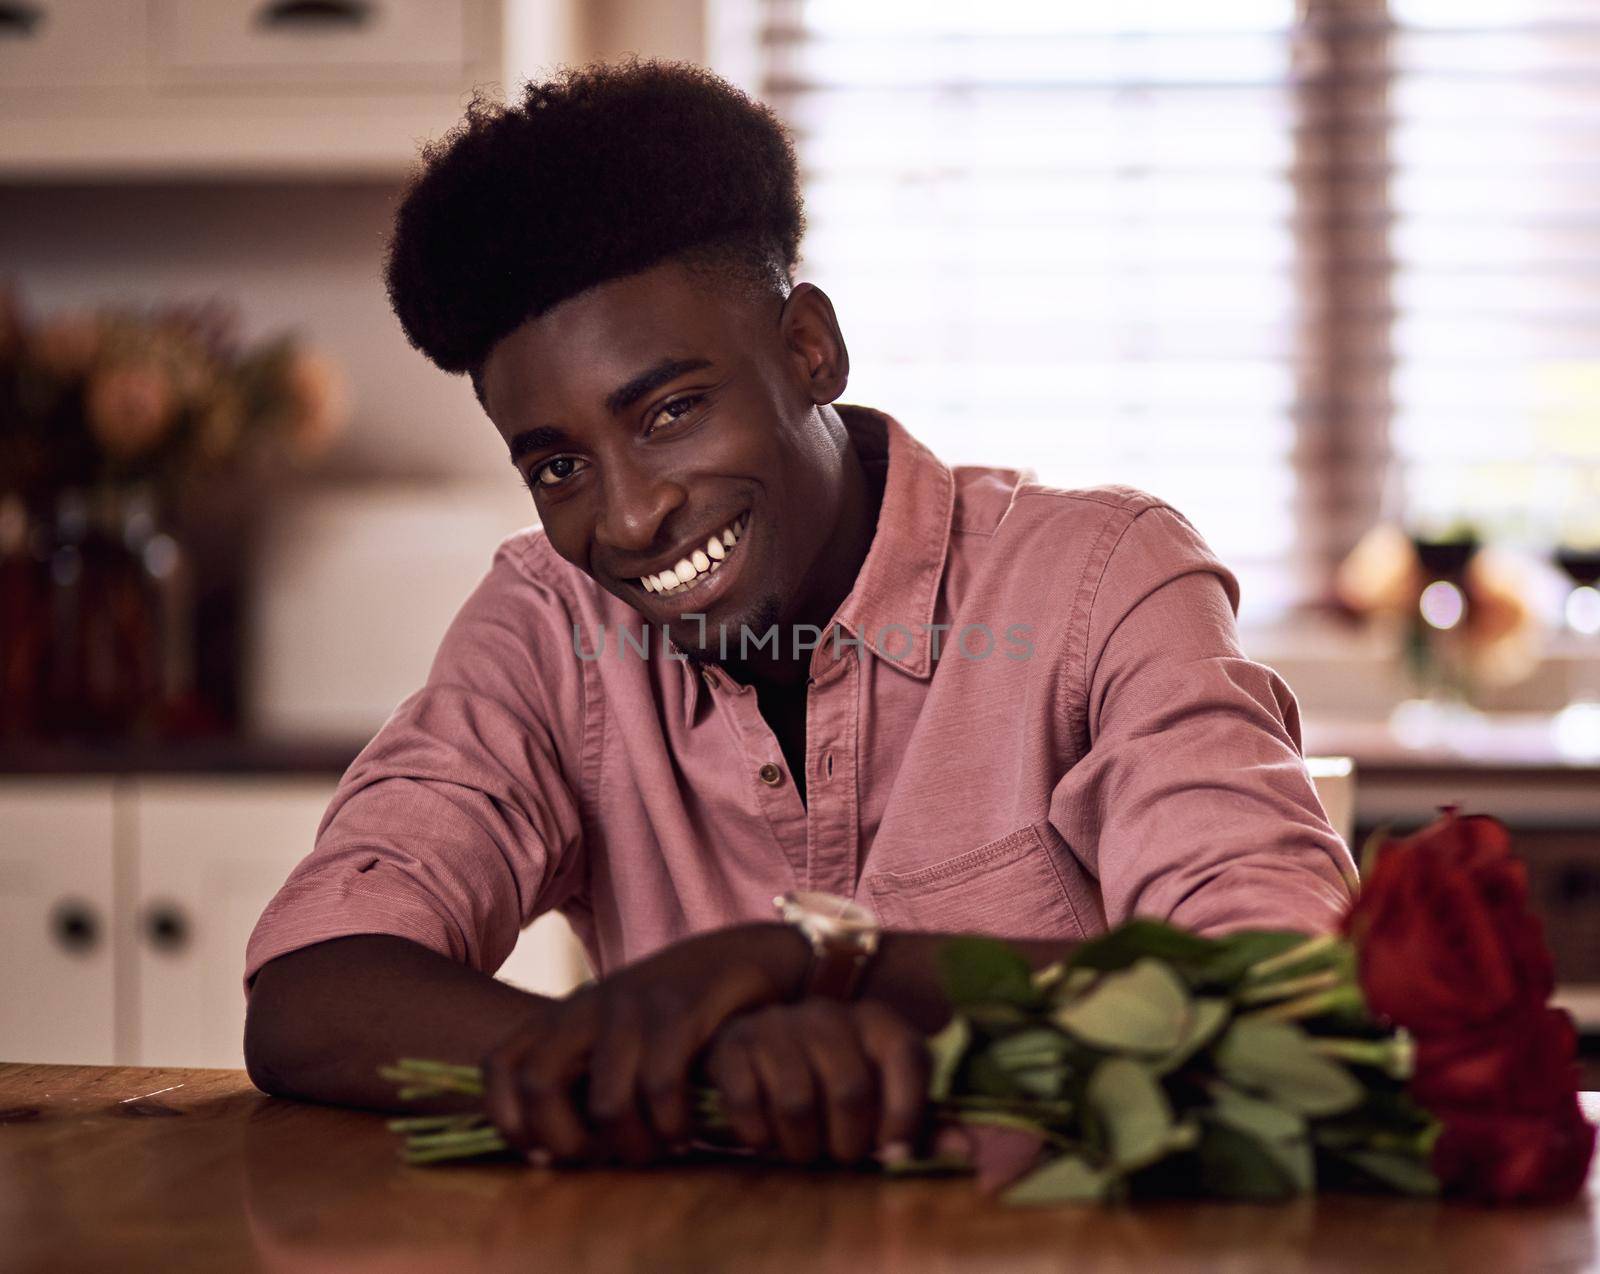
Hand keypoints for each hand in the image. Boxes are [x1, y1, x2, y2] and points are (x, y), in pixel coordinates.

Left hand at [479, 923, 807, 1165]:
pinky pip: (662, 1088)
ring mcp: (634, 1008)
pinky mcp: (681, 1014)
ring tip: (656, 1151)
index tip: (544, 1154)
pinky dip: (673, 1125)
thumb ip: (579, 1069)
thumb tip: (545, 1149)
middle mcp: (590, 1006)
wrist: (741, 955)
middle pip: (538, 1084)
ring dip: (632, 1145)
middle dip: (565, 1140)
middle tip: (601, 1159)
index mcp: (566, 1013)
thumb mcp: (614, 1028)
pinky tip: (688, 1133)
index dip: (508, 1119)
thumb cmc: (674, 1011)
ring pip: (609, 1103)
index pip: (499, 1064)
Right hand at [702, 999, 929, 1165]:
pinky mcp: (732, 1046)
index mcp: (876, 1021)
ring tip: (802, 1150)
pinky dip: (757, 1134)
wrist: (754, 1056)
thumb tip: (966, 1150)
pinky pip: (747, 1101)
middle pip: (850, 1091)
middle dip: (848, 1143)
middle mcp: (827, 1014)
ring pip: (797, 1102)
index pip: (906, 1055)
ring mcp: (777, 1025)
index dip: (905, 1114)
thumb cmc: (830, 1087)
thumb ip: (922, 1124)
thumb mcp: (881, 1100)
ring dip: (800, 1146)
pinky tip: (763, 1136)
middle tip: (840, 1155)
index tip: (893, 1153)